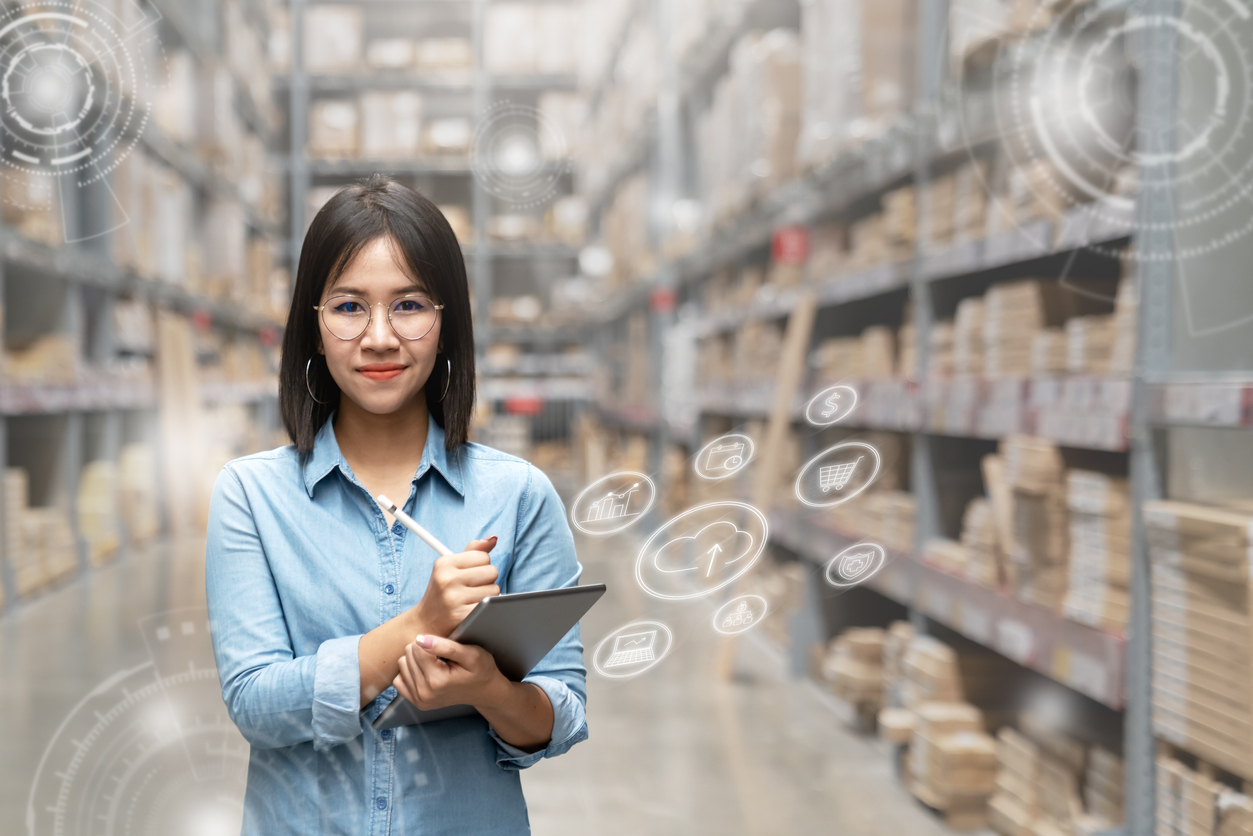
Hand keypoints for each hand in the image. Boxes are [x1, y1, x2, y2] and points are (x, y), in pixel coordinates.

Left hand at [393, 634, 507, 710]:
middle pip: (408, 654)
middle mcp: (424, 693)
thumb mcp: (471, 654)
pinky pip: (399, 679)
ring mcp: (419, 700)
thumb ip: (446, 646)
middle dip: (423, 650)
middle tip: (442, 657)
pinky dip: (410, 672)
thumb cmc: (480, 670)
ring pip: (402, 664)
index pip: (417, 646)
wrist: (484, 691)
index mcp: (437, 680)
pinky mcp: (416, 702)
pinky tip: (426, 672)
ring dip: (416, 660)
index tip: (445, 648)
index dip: (431, 641)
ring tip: (435, 664)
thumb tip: (420, 640)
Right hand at [410, 537, 498, 636]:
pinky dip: (486, 609)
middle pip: (492, 571)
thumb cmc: (443, 592)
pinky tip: (474, 610)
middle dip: (487, 580)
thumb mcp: (450, 568)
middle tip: (472, 589)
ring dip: (488, 596)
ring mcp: (454, 598)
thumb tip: (493, 539)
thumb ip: (473, 551)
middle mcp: (447, 579)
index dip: (481, 566)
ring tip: (471, 600)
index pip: (484, 556)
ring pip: (495, 590)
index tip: (470, 575)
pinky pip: (490, 606)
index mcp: (444, 563)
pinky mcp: (461, 616)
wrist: (425, 623)